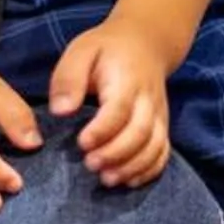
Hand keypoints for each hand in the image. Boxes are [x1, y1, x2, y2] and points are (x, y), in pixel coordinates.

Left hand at [48, 19, 174, 188]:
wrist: (146, 42)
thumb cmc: (106, 49)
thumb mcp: (81, 51)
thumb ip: (69, 78)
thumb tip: (60, 111)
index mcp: (126, 79)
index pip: (119, 109)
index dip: (103, 130)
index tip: (82, 143)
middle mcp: (148, 100)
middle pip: (140, 132)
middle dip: (116, 154)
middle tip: (90, 165)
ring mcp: (158, 115)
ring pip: (155, 146)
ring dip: (132, 167)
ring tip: (106, 179)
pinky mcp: (162, 126)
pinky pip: (163, 153)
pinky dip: (150, 170)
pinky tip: (129, 181)